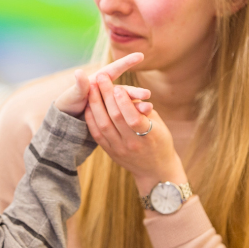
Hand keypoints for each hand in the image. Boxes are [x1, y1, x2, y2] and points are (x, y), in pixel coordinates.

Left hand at [55, 53, 148, 116]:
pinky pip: (125, 116)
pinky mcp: (114, 115)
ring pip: (127, 104)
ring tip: (148, 109)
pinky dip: (134, 116)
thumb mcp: (72, 95)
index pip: (114, 69)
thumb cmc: (69, 103)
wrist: (67, 120)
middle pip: (124, 90)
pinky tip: (144, 118)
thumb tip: (79, 72)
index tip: (140, 56)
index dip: (126, 62)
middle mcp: (109, 91)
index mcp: (99, 81)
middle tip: (147, 94)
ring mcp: (112, 103)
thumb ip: (79, 86)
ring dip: (137, 106)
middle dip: (136, 92)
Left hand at [85, 72, 186, 194]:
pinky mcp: (110, 152)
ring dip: (96, 104)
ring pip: (103, 125)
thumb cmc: (160, 141)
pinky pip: (97, 134)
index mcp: (148, 136)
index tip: (117, 86)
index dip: (124, 102)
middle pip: (115, 117)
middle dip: (106, 95)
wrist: (156, 170)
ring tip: (91, 87)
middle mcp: (132, 144)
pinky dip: (91, 119)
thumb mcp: (158, 124)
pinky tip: (88, 105)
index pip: (132, 117)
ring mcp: (119, 149)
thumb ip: (143, 109)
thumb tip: (130, 92)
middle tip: (100, 77)